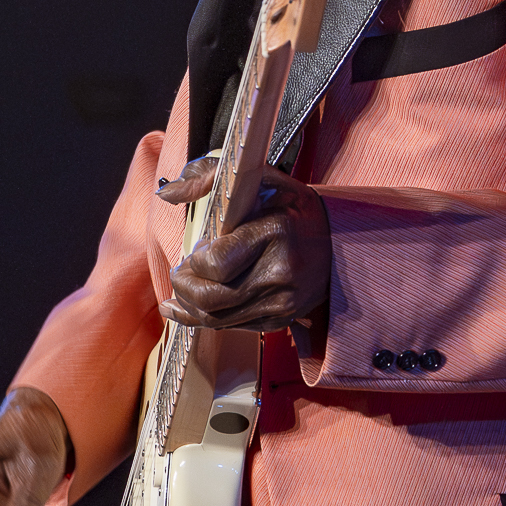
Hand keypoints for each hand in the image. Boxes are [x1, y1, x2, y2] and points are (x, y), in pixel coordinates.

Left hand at [156, 155, 332, 332]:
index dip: (195, 261)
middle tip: (178, 273)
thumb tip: (167, 193)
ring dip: (189, 307)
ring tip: (180, 290)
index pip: (217, 263)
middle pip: (212, 297)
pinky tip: (190, 309)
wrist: (338, 241)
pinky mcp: (280, 320)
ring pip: (218, 319)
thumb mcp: (258, 178)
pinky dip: (206, 320)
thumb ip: (208, 177)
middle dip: (184, 288)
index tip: (195, 248)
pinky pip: (233, 327)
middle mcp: (280, 273)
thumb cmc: (292, 207)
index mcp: (275, 232)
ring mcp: (282, 302)